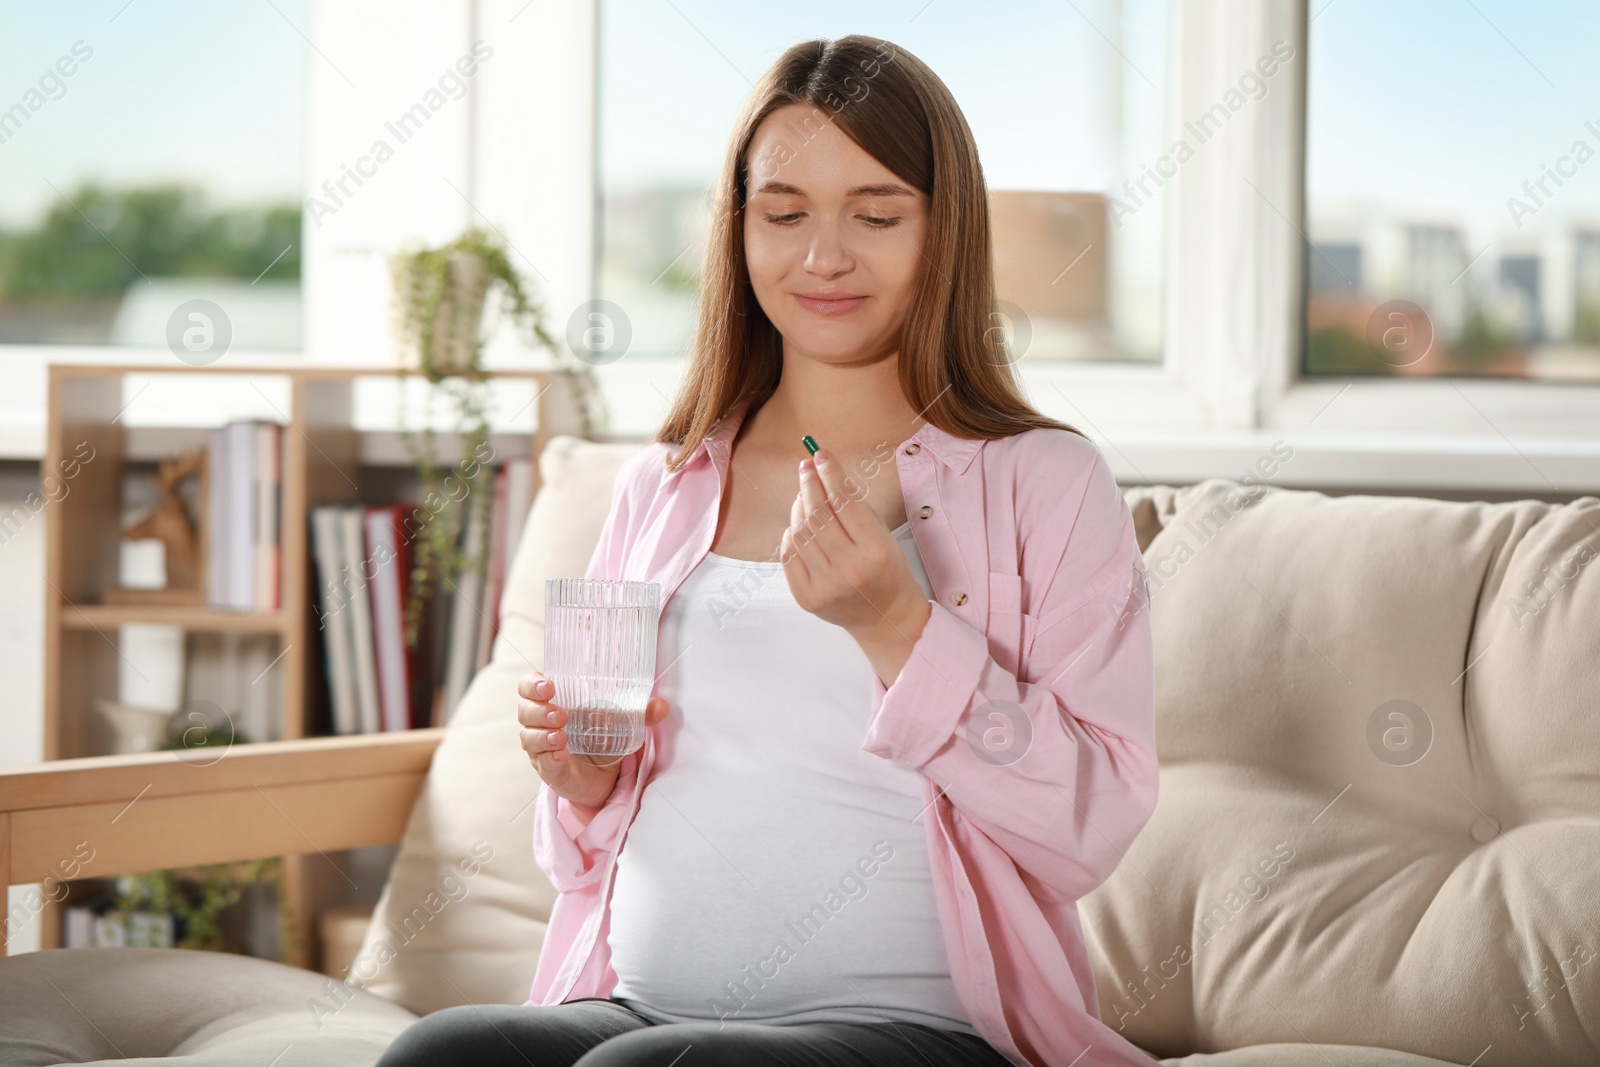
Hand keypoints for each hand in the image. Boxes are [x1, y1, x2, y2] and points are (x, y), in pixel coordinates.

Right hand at [516, 672, 670, 811]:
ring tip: (561, 735)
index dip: (532, 684)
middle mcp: (541, 723)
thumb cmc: (603, 738)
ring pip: (528, 737)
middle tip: (561, 714)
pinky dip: (550, 757)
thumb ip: (640, 713)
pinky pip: (542, 762)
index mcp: (554, 702)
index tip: (548, 686)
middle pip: (525, 711)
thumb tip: (662, 706)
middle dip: (538, 710)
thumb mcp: (620, 722)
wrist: (605, 776)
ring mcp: (542, 747)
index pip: (529, 686)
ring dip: (542, 735)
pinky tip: (562, 754)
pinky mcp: (548, 769)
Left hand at [780, 449, 928, 642]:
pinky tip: (799, 525)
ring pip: (800, 533)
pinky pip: (789, 556)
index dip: (830, 474)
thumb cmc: (886, 570)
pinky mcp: (807, 598)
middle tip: (806, 467)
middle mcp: (849, 569)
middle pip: (818, 515)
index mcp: (875, 551)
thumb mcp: (882, 534)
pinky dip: (791, 534)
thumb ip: (855, 505)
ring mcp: (825, 587)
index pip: (844, 502)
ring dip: (799, 506)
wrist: (885, 617)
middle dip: (809, 484)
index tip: (820, 455)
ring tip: (805, 495)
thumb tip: (823, 471)